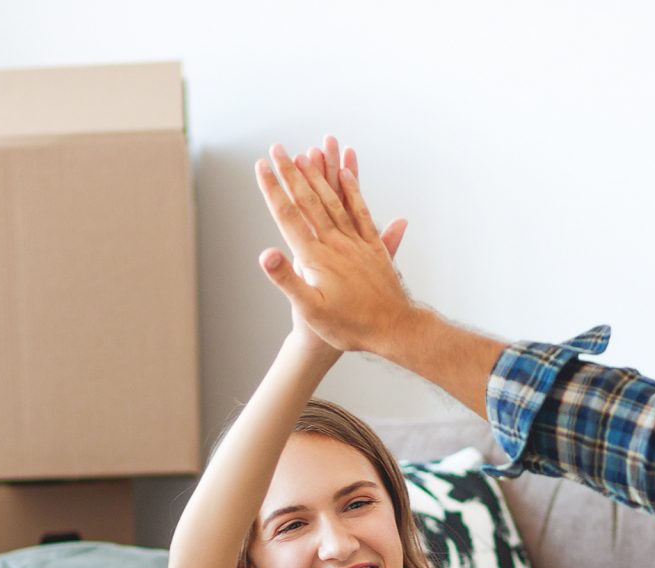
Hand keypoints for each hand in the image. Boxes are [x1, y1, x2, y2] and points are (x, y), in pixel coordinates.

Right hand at [255, 136, 411, 354]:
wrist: (393, 331)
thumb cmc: (348, 328)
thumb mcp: (310, 311)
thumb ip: (287, 279)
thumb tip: (264, 254)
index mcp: (317, 257)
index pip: (288, 216)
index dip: (273, 190)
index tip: (261, 166)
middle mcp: (336, 243)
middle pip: (309, 200)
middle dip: (291, 173)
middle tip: (277, 148)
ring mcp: (356, 242)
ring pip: (334, 199)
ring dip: (320, 173)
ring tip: (307, 151)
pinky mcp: (374, 246)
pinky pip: (361, 211)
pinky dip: (352, 190)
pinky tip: (347, 173)